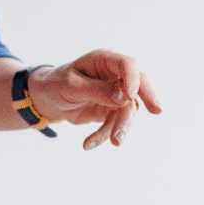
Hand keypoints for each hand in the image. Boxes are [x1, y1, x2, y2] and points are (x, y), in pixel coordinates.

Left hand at [27, 50, 160, 150]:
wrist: (46, 100)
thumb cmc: (55, 85)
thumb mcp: (71, 87)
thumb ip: (97, 91)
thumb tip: (125, 98)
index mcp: (103, 61)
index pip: (126, 64)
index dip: (132, 79)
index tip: (130, 96)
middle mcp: (113, 75)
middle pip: (139, 84)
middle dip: (148, 97)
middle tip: (157, 111)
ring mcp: (115, 93)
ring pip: (128, 110)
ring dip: (120, 127)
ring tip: (114, 142)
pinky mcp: (112, 110)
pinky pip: (116, 123)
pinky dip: (104, 135)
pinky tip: (89, 143)